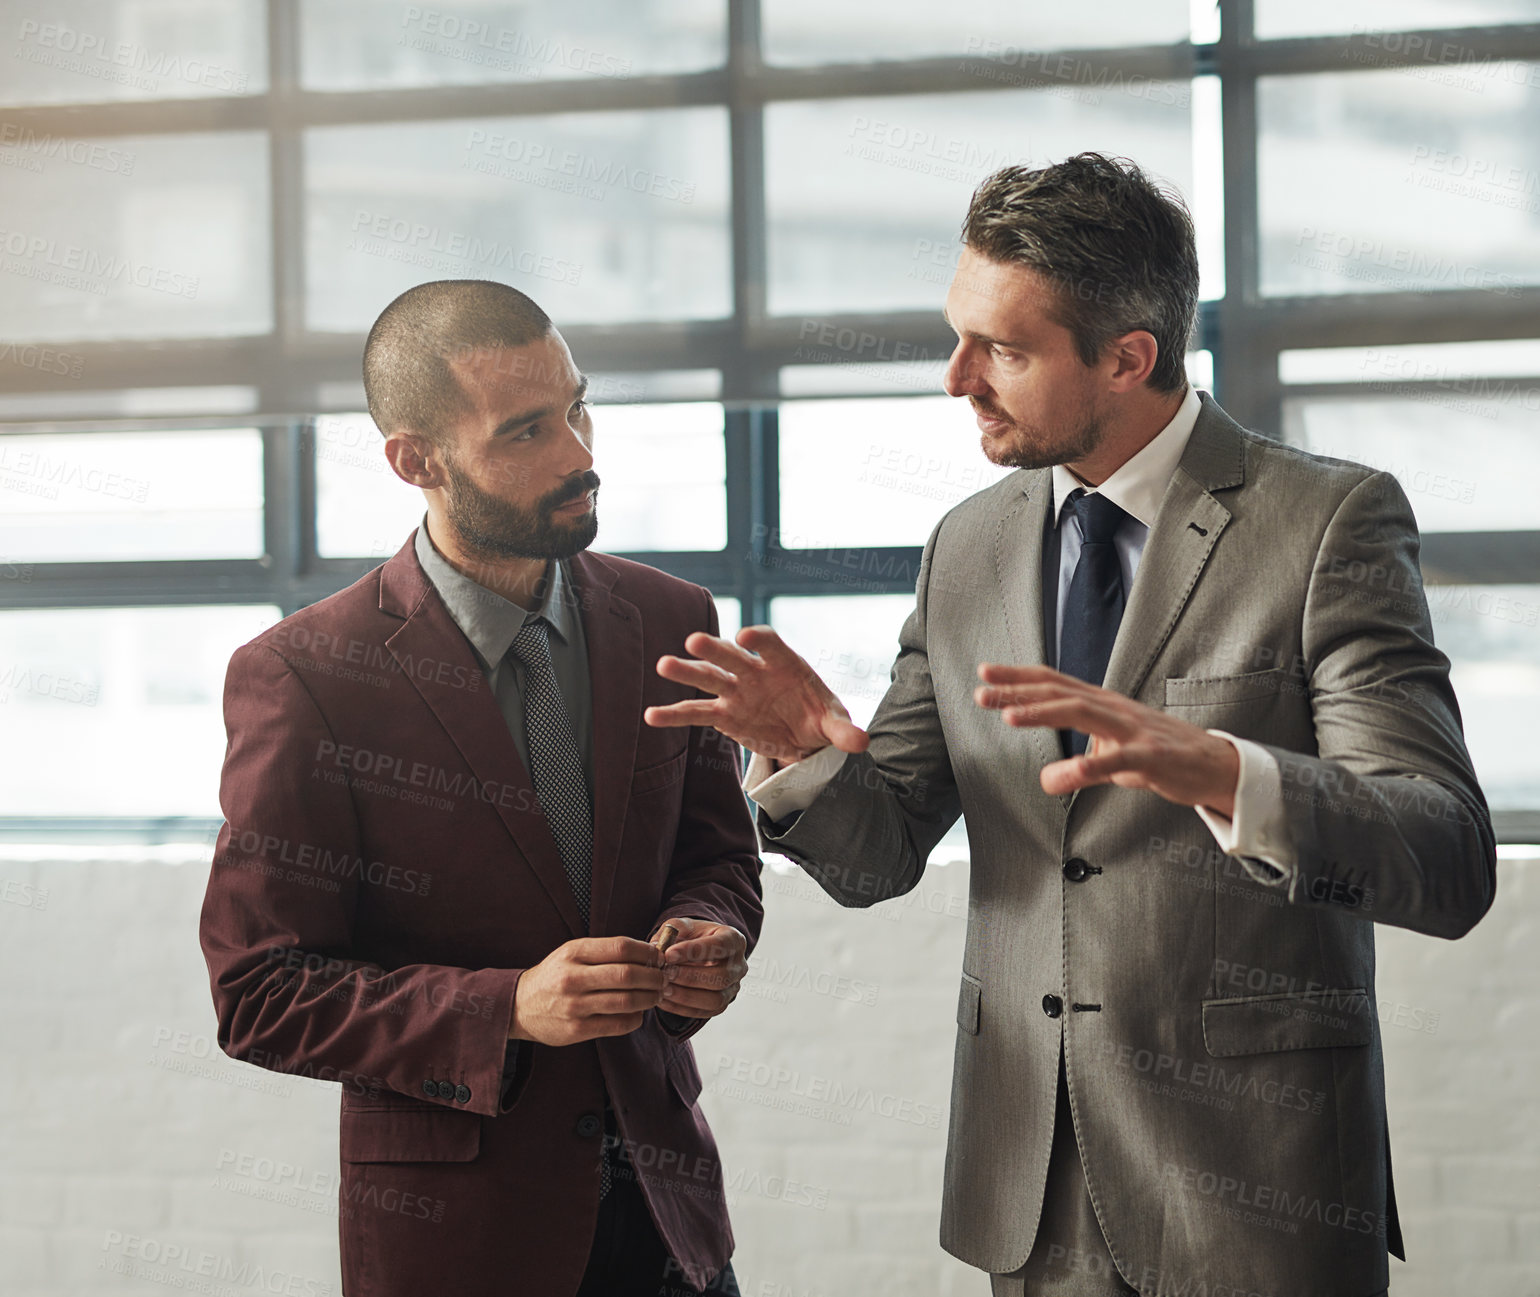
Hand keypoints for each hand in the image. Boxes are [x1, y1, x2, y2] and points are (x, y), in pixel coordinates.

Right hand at [510, 937, 666, 1045]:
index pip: (621, 947)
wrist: (520, 1006)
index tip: (659, 956)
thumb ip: (605, 951)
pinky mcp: (576, 1030)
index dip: (647, 952)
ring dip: (649, 998)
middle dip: (653, 976)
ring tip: (656, 995)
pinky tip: (639, 1013)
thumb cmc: (555, 975)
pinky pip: (618, 1025)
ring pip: (626, 1001)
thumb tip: (648, 952)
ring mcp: (574, 1006)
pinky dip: (636, 1018)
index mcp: (574, 953)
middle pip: (627, 975)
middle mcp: (573, 978)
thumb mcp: (572, 953)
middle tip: (664, 978)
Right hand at [644, 626, 867, 767]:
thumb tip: (862, 743)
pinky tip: (652, 716)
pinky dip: (675, 714)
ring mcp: (736, 692)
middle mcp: (755, 672)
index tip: (747, 638)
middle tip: (695, 641)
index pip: (770, 644)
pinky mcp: (723, 714)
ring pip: (708, 677)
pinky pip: (696, 712)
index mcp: (784, 663)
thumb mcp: (834, 723)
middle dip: (715, 648)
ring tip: (664, 665)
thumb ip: (844, 731)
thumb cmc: (819, 717)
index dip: (759, 640)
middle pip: (732, 655)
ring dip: (687, 671)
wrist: (803, 735)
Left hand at [651, 918, 747, 1020]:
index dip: (693, 951)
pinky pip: (705, 1012)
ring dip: (686, 996)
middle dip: (690, 977)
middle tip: (665, 974)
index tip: (668, 954)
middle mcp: (739, 965)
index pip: (718, 946)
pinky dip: (682, 1008)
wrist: (699, 952)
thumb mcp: (683, 926)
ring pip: (715, 999)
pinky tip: (663, 1000)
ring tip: (663, 988)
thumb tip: (656, 948)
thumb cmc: (692, 937)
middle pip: (721, 977)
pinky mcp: (722, 1004)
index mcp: (733, 939)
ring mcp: (733, 987)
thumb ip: (671, 931)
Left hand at [974, 663, 1240, 815]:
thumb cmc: (1161, 755)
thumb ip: (1078, 765)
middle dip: (1018, 691)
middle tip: (981, 693)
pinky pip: (1119, 760)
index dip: (1019, 677)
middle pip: (1060, 692)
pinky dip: (1091, 765)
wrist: (1217, 766)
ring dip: (1043, 713)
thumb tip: (1047, 779)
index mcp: (1102, 705)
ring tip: (1008, 717)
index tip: (985, 673)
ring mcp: (1134, 730)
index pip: (1055, 683)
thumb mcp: (1113, 757)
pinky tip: (1065, 774)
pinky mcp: (1153, 757)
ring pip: (1083, 713)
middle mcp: (1114, 709)